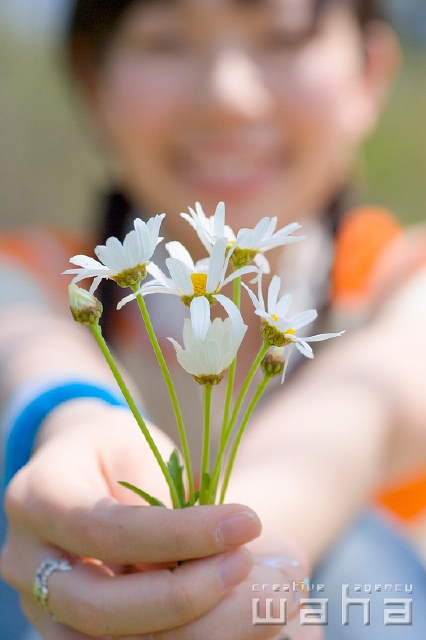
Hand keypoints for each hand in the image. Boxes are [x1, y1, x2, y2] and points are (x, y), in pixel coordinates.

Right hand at [1, 400, 260, 637]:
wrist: (79, 465)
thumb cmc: (113, 447)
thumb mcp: (135, 448)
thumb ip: (157, 503)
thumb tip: (198, 561)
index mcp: (38, 496)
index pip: (106, 530)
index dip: (180, 533)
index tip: (247, 522)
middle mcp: (26, 558)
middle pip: (97, 607)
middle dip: (182, 596)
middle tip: (246, 563)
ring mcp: (38, 600)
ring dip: (185, 628)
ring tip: (247, 596)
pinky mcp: (64, 625)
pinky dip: (175, 635)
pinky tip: (222, 613)